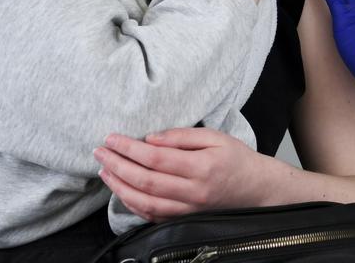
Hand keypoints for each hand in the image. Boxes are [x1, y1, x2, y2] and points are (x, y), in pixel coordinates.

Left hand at [94, 128, 270, 222]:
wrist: (255, 188)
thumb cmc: (236, 159)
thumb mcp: (215, 137)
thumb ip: (182, 136)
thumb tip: (150, 138)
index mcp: (202, 166)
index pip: (156, 157)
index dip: (129, 148)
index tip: (112, 138)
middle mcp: (193, 192)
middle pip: (145, 181)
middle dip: (117, 165)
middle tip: (99, 152)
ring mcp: (188, 209)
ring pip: (144, 202)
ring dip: (119, 186)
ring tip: (104, 170)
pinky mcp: (184, 219)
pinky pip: (152, 215)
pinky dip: (132, 204)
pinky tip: (120, 190)